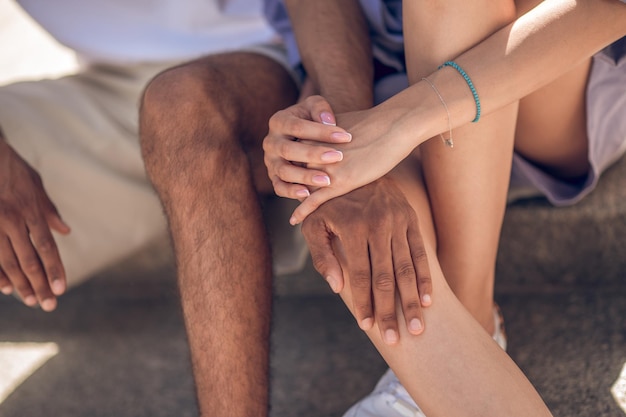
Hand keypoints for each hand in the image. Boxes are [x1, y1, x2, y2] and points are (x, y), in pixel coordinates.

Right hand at [0, 139, 69, 310]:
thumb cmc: (11, 169)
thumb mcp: (36, 185)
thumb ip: (49, 211)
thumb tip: (65, 231)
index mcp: (31, 212)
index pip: (46, 248)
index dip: (54, 270)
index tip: (60, 289)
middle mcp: (13, 221)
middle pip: (30, 260)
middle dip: (40, 284)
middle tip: (49, 305)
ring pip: (8, 262)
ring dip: (21, 284)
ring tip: (31, 301)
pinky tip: (6, 288)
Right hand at [263, 95, 351, 199]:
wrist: (299, 135)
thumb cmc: (312, 119)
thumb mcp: (314, 107)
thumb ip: (320, 109)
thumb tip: (329, 121)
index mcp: (278, 122)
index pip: (297, 127)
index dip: (321, 132)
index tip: (345, 136)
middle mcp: (270, 142)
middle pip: (288, 150)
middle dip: (313, 155)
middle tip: (338, 157)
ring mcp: (271, 161)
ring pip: (284, 171)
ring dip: (305, 176)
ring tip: (327, 180)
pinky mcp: (274, 177)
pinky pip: (279, 187)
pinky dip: (292, 192)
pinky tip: (308, 194)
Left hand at [266, 105, 418, 224]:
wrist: (392, 127)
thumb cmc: (373, 125)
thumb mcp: (340, 125)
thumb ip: (326, 135)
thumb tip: (325, 141)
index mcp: (311, 136)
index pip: (294, 157)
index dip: (293, 169)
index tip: (288, 179)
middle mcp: (313, 152)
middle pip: (295, 173)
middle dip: (293, 185)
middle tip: (290, 197)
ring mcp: (325, 168)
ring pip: (303, 187)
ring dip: (297, 199)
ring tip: (293, 212)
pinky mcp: (338, 181)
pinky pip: (313, 200)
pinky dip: (302, 211)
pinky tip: (294, 221)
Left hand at [301, 178, 431, 344]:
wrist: (355, 165)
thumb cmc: (329, 202)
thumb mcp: (313, 222)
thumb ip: (321, 255)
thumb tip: (338, 288)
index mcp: (352, 226)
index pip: (360, 274)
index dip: (364, 302)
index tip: (367, 327)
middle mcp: (378, 224)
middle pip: (386, 276)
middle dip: (390, 311)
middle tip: (396, 339)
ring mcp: (398, 221)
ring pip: (407, 268)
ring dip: (412, 301)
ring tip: (416, 328)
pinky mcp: (411, 219)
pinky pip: (420, 253)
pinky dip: (425, 278)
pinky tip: (428, 301)